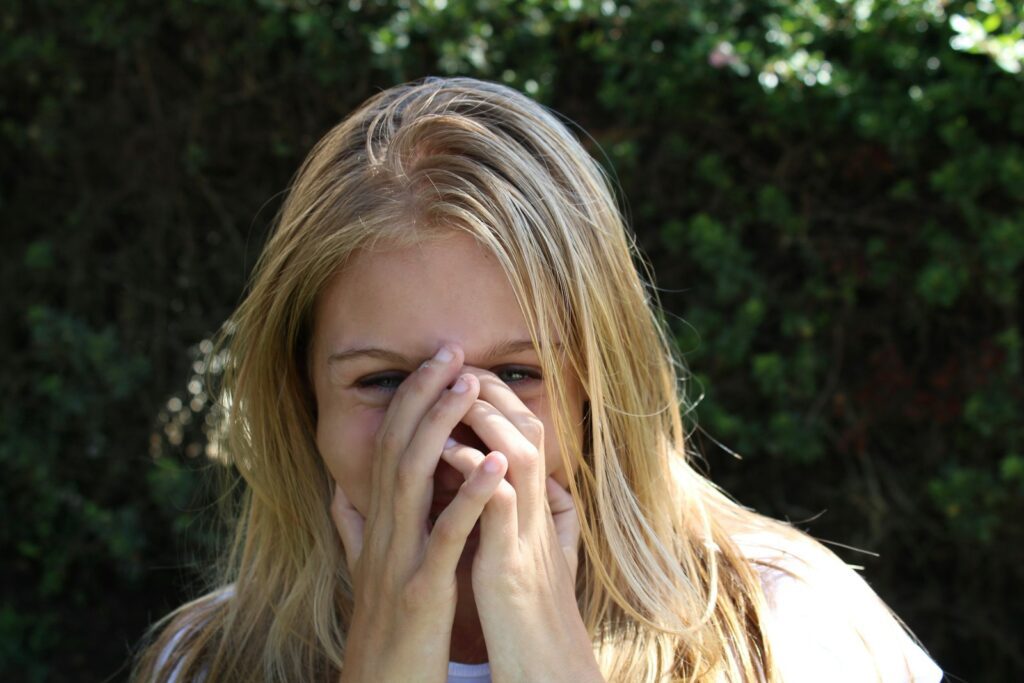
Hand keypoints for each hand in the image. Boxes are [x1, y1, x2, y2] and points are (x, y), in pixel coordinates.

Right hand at [329, 345, 508, 682]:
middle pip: (397, 448)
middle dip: (423, 395)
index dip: (411, 399)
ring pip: (411, 479)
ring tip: (469, 386)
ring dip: (441, 428)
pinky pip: (446, 536)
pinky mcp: (420, 590)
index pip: (389, 446)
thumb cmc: (382, 629)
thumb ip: (352, 528)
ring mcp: (397, 559)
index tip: (436, 359)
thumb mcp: (364, 572)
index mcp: (376, 524)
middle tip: (451, 350)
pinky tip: (496, 463)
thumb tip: (340, 489)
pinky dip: (469, 495)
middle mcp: (381, 532)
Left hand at [442, 368, 602, 682]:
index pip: (525, 433)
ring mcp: (529, 535)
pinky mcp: (513, 564)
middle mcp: (538, 511)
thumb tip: (527, 487)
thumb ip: (522, 517)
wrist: (546, 666)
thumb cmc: (528, 615)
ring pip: (519, 455)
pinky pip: (501, 506)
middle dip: (493, 391)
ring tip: (457, 393)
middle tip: (459, 364)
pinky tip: (449, 454)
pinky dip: (477, 475)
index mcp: (535, 507)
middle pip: (528, 429)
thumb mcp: (526, 555)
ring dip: (488, 420)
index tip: (464, 375)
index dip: (497, 398)